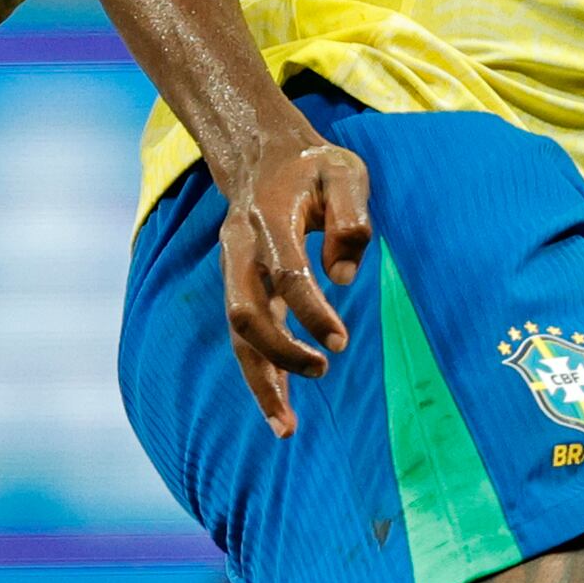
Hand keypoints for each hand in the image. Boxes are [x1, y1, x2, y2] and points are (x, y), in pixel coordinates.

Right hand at [216, 128, 370, 437]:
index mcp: (268, 219)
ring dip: (260, 382)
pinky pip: (244, 340)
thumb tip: (342, 277)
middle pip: (245, 312)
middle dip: (278, 351)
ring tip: (286, 428)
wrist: (259, 154)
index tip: (341, 340)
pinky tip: (280, 412)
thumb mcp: (343, 171)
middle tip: (322, 369)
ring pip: (238, 336)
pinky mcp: (240, 289)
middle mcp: (240, 249)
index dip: (312, 312)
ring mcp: (234, 272)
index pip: (286, 275)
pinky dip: (259, 376)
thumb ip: (350, 216)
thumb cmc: (312, 167)